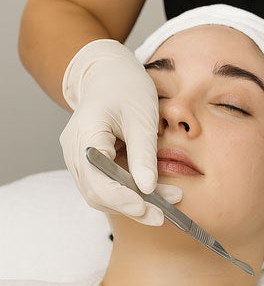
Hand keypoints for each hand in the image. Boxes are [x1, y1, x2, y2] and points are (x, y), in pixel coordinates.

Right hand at [60, 39, 181, 224]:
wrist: (107, 71)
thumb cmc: (125, 86)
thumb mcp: (142, 116)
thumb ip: (144, 153)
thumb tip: (148, 190)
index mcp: (86, 134)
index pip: (98, 180)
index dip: (122, 199)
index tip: (149, 209)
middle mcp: (74, 150)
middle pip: (97, 192)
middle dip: (131, 206)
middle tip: (164, 214)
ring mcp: (78, 156)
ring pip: (100, 192)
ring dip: (132, 201)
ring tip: (168, 201)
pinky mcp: (87, 160)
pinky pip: (104, 183)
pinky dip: (128, 190)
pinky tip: (154, 191)